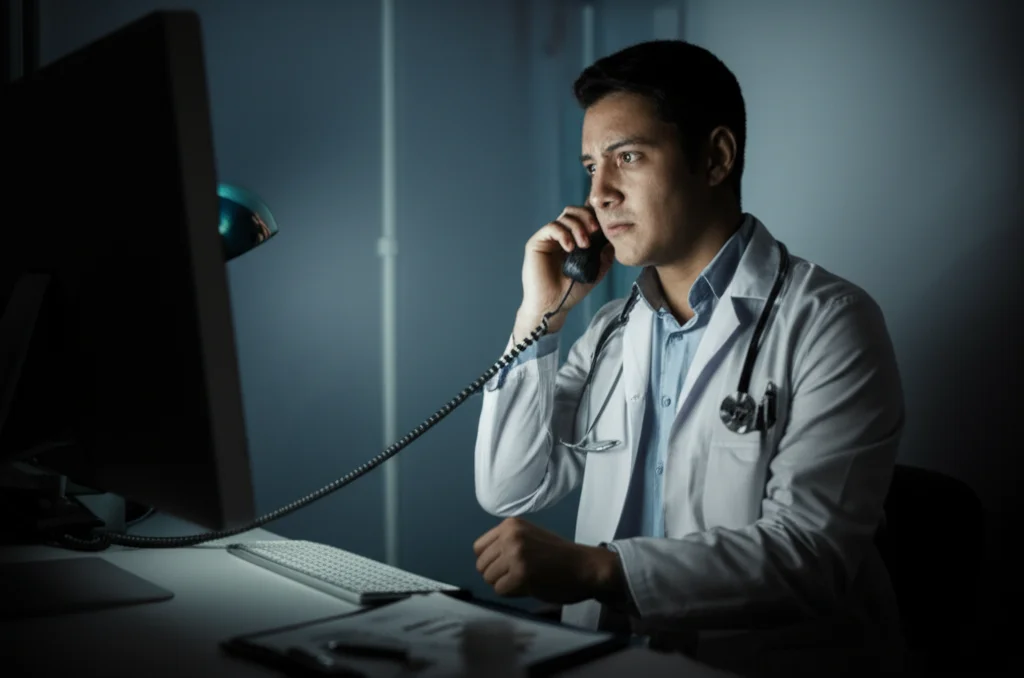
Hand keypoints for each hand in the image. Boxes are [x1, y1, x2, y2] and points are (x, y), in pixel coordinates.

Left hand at [472, 517, 618, 604]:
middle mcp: (510, 536)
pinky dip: (512, 593)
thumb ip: (507, 543)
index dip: (490, 561)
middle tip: (518, 575)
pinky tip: (529, 586)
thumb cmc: (558, 555)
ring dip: (504, 584)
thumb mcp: (529, 537)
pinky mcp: (521, 574)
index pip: (478, 548)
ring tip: (525, 580)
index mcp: (511, 524)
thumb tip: (484, 560)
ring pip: (489, 578)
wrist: (585, 566)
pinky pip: (500, 590)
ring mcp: (515, 554)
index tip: (507, 565)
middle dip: (496, 574)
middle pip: (481, 565)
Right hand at [514, 205, 614, 339]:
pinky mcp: (537, 242)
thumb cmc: (571, 291)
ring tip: (584, 245)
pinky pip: (552, 227)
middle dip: (587, 216)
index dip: (594, 216)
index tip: (605, 226)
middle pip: (574, 210)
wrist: (553, 305)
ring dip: (578, 227)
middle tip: (595, 230)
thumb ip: (605, 254)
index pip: (584, 217)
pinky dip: (564, 234)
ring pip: (565, 216)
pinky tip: (570, 248)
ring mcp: (548, 238)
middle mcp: (561, 236)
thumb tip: (613, 237)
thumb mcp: (596, 270)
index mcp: (574, 239)